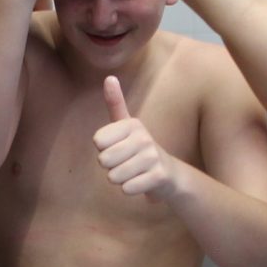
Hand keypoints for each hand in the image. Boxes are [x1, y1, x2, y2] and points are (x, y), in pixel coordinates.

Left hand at [92, 77, 180, 200]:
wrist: (169, 174)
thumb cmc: (140, 149)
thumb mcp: (127, 125)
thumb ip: (116, 103)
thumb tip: (109, 77)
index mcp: (132, 124)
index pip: (98, 142)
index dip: (104, 149)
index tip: (118, 147)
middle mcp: (143, 137)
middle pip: (104, 160)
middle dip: (111, 167)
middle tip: (126, 162)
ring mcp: (152, 157)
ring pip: (113, 176)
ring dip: (120, 179)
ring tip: (133, 172)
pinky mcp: (158, 176)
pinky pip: (127, 188)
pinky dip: (130, 189)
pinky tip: (140, 181)